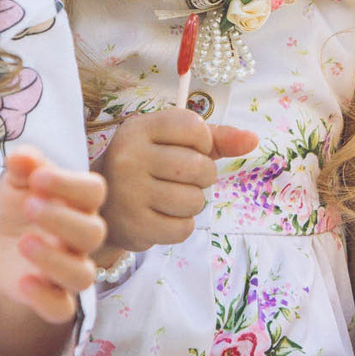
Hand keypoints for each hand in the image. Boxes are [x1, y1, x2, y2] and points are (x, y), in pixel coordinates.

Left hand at [0, 147, 110, 324]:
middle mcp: (80, 239)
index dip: (70, 184)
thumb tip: (21, 156)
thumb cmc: (21, 209)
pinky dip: (44, 297)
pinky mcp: (53, 299)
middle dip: (61, 219)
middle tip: (28, 206)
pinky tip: (23, 280)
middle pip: (94, 233)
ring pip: (82, 276)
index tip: (37, 178)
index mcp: (78, 204)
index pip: (94, 192)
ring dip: (54, 260)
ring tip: (24, 243)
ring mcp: (69, 271)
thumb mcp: (17, 184)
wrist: (4, 249)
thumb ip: (23, 168)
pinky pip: (61, 308)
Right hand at [91, 108, 261, 258]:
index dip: (203, 143)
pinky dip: (180, 226)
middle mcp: (130, 156)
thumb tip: (253, 139)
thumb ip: (215, 138)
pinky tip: (161, 217)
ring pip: (194, 200)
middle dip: (203, 177)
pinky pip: (183, 228)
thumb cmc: (146, 168)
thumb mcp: (173, 143)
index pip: (195, 127)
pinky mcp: (135, 225)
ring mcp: (129, 192)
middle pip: (200, 167)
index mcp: (139, 128)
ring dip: (191, 203)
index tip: (188, 150)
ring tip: (169, 199)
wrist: (101, 207)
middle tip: (182, 180)